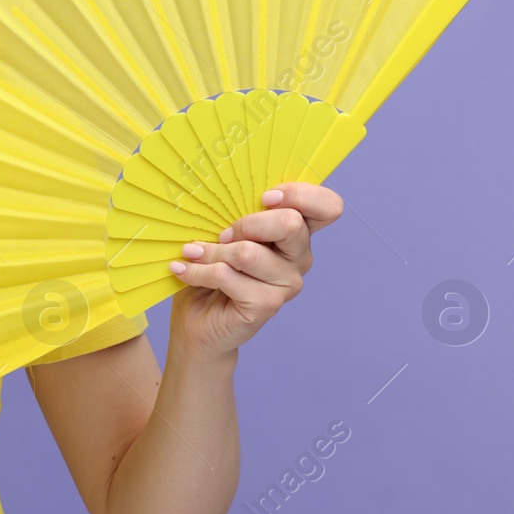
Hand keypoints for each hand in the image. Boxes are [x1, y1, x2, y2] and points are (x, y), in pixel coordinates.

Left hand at [166, 182, 343, 359]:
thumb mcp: (224, 231)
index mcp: (297, 232)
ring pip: (248, 252)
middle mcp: (300, 258)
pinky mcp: (266, 305)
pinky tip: (184, 272)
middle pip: (291, 223)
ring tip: (193, 254)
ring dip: (212, 252)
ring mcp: (286, 284)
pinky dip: (198, 271)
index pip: (328, 207)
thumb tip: (222, 192)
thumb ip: (237, 213)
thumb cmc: (211, 268)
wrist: (197, 320)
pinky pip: (227, 275)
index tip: (265, 197)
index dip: (300, 195)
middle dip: (247, 223)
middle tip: (221, 235)